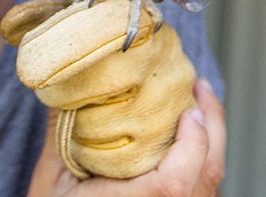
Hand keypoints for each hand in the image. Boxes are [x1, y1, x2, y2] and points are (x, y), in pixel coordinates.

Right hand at [26, 79, 226, 196]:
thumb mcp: (53, 178)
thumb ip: (64, 130)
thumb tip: (68, 81)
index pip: (174, 184)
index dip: (191, 143)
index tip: (188, 109)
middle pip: (208, 174)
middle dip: (212, 124)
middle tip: (199, 88)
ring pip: (210, 182)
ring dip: (210, 141)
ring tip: (197, 107)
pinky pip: (203, 189)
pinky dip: (203, 160)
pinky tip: (190, 140)